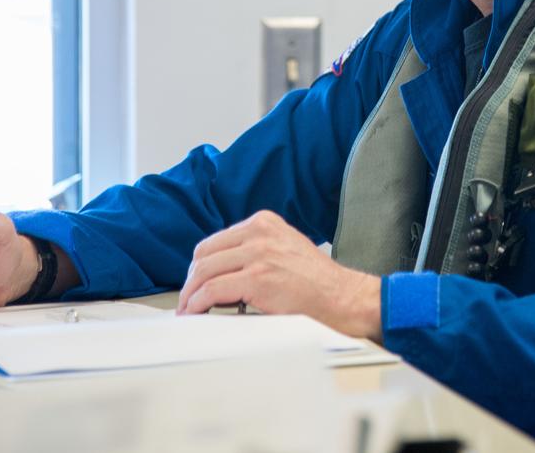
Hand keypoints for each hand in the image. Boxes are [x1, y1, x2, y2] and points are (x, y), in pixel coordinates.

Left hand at [176, 210, 381, 340]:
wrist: (345, 298)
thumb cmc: (319, 283)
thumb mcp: (285, 249)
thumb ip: (256, 250)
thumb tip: (222, 271)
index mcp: (264, 223)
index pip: (215, 241)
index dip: (199, 267)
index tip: (195, 284)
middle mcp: (260, 232)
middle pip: (204, 254)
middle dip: (191, 281)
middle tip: (189, 300)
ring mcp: (259, 254)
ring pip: (204, 272)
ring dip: (190, 295)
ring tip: (190, 310)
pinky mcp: (258, 278)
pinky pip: (212, 290)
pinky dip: (198, 304)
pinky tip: (197, 312)